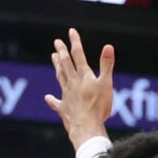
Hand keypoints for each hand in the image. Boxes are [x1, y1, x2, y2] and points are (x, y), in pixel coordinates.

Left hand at [45, 29, 115, 145]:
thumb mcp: (106, 84)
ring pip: (60, 77)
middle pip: (66, 64)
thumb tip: (108, 46)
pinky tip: (48, 97)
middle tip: (57, 42)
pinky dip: (52, 100)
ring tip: (53, 57)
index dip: (75, 42)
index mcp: (83, 76)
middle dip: (62, 52)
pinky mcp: (64, 109)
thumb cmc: (98, 106)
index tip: (71, 32)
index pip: (78, 55)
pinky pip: (56, 103)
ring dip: (57, 67)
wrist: (86, 126)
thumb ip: (107, 65)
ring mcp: (67, 95)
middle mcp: (72, 83)